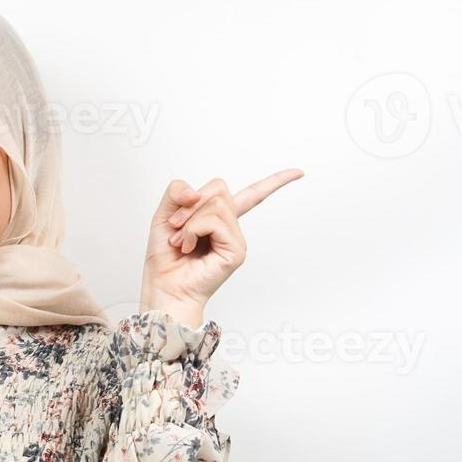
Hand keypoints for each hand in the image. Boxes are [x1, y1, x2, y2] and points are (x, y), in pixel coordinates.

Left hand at [140, 169, 303, 317]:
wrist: (163, 288)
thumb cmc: (164, 259)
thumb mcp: (164, 216)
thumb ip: (177, 192)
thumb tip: (195, 191)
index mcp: (218, 219)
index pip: (251, 195)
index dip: (274, 182)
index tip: (298, 172)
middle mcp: (231, 228)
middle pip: (220, 188)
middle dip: (190, 203)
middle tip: (175, 226)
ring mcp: (236, 239)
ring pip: (216, 204)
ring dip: (189, 220)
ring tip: (180, 241)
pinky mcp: (236, 251)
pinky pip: (214, 221)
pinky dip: (193, 229)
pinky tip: (187, 246)